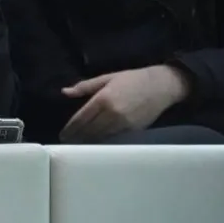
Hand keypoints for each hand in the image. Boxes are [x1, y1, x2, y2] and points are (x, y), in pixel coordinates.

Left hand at [59, 65, 189, 142]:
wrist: (160, 86)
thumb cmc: (131, 79)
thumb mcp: (106, 78)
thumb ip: (85, 86)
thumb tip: (65, 92)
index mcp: (103, 99)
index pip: (82, 118)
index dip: (71, 128)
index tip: (62, 135)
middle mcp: (112, 113)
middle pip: (90, 130)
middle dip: (77, 137)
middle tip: (67, 142)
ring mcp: (123, 124)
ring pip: (101, 136)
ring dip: (88, 141)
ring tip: (78, 144)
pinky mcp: (134, 131)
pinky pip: (114, 138)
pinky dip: (103, 141)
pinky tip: (96, 142)